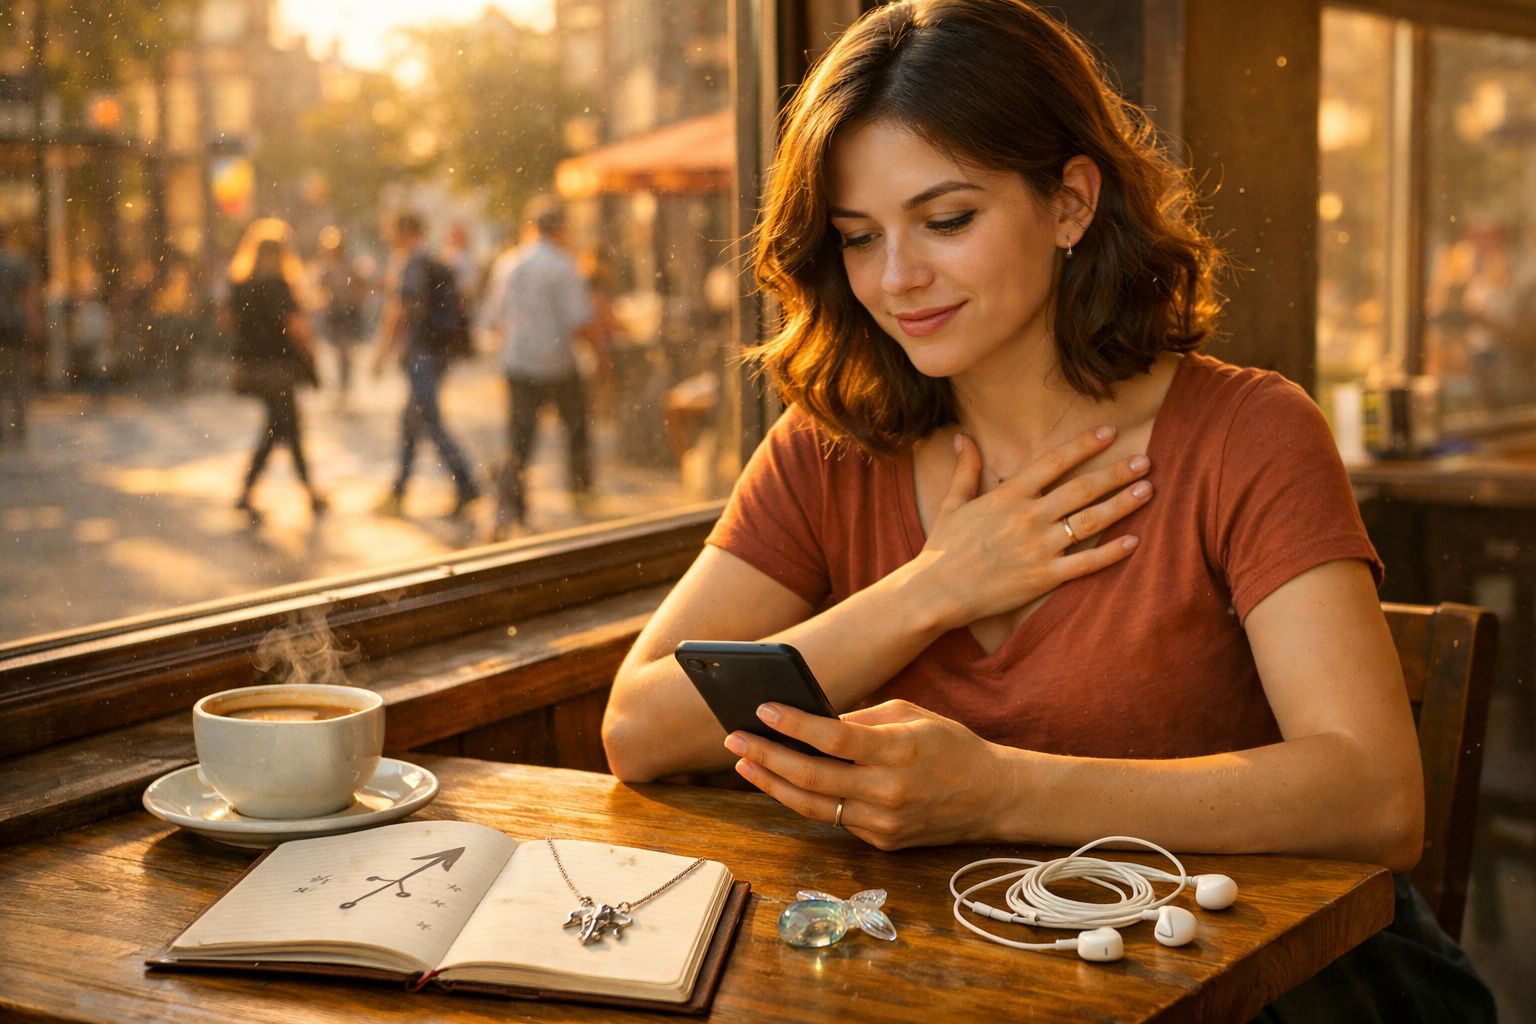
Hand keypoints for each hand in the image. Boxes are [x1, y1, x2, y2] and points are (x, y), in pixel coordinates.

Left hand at [724, 699, 1011, 849]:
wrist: (993, 797)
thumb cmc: (949, 745)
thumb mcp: (911, 715)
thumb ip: (861, 719)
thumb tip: (811, 721)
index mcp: (899, 752)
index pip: (834, 739)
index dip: (794, 725)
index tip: (762, 709)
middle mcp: (889, 792)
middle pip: (812, 777)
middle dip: (766, 757)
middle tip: (734, 739)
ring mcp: (884, 823)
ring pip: (814, 806)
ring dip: (773, 784)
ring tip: (744, 764)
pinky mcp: (881, 843)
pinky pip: (834, 818)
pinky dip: (806, 799)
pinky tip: (781, 781)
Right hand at [911, 425, 1151, 628]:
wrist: (937, 591)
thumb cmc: (944, 547)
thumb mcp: (954, 502)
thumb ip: (966, 468)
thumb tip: (962, 437)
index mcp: (1009, 495)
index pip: (1054, 462)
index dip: (1084, 445)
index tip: (1109, 432)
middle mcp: (1029, 517)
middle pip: (1083, 488)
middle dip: (1117, 472)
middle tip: (1146, 461)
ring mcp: (1039, 547)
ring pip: (1090, 521)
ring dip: (1122, 504)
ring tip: (1148, 490)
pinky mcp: (1044, 577)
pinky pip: (1085, 562)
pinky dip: (1111, 552)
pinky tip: (1134, 541)